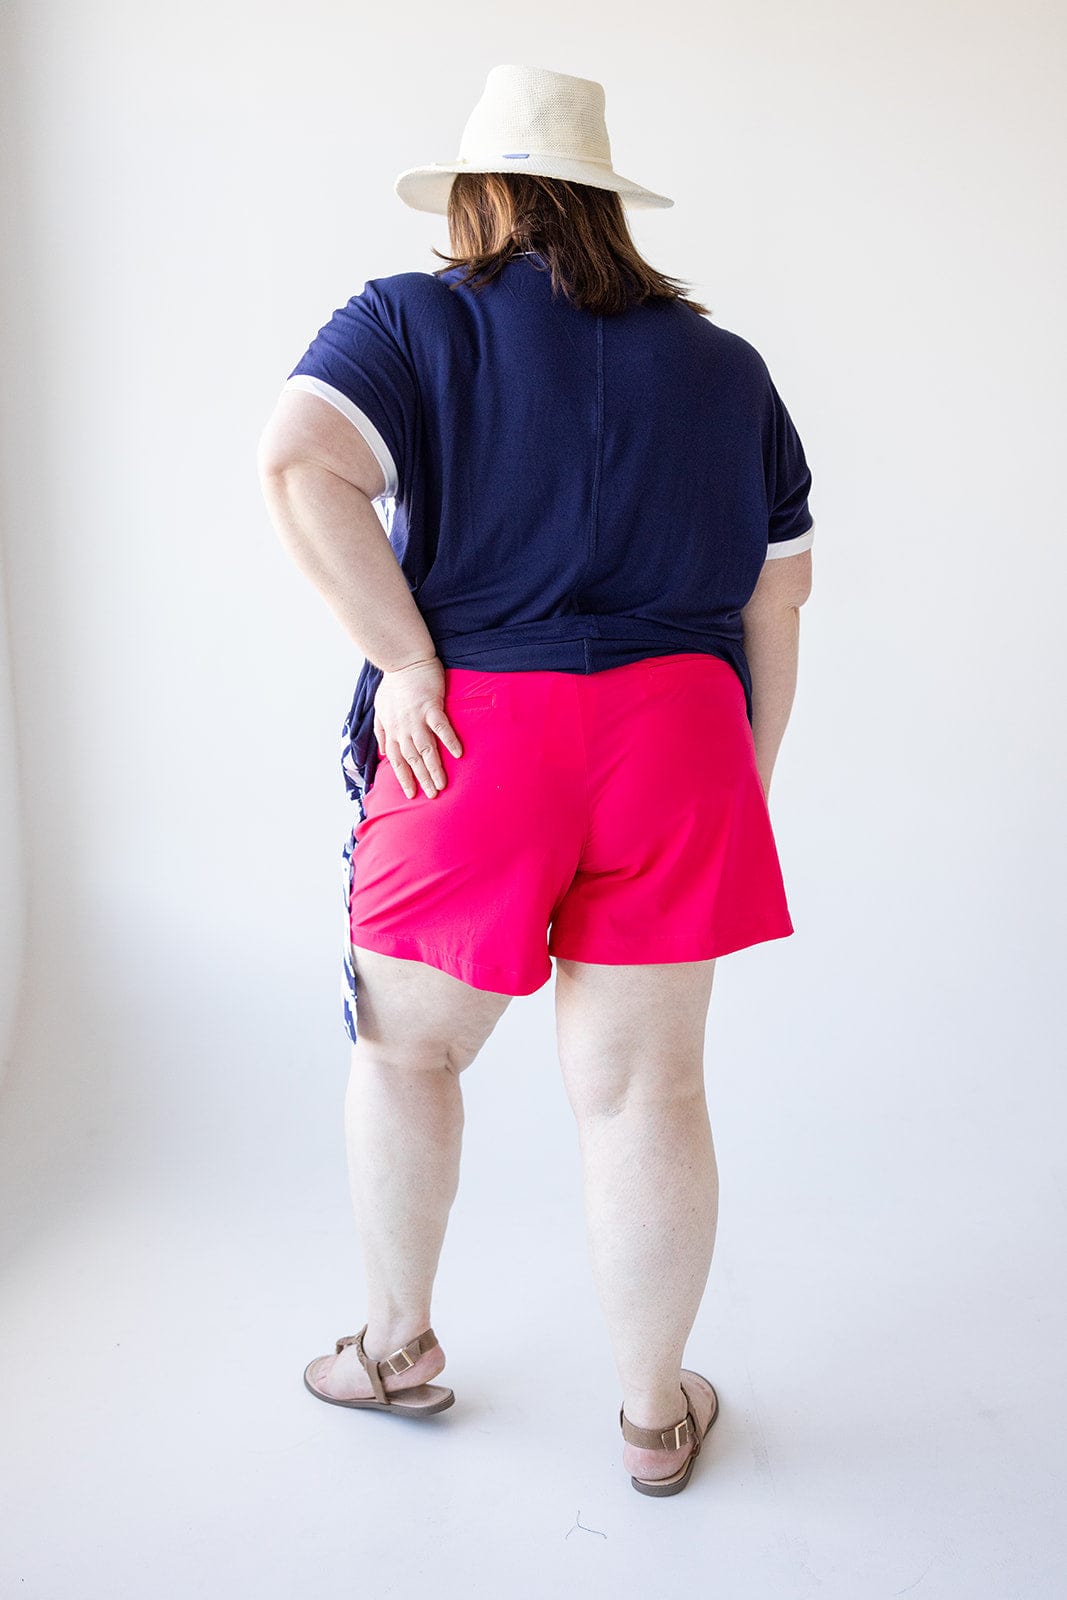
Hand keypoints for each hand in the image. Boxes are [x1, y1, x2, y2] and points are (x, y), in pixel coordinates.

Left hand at [373, 656, 462, 798]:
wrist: (402, 660)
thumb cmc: (393, 684)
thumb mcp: (380, 709)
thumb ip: (382, 732)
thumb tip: (383, 752)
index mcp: (392, 730)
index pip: (397, 760)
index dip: (404, 778)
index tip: (412, 794)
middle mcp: (403, 728)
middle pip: (413, 759)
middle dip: (422, 779)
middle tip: (433, 796)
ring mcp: (417, 718)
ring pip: (426, 749)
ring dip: (434, 768)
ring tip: (443, 784)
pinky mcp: (431, 706)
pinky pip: (441, 727)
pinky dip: (449, 740)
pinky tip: (459, 754)